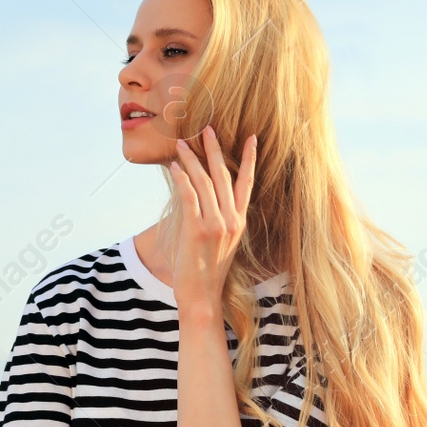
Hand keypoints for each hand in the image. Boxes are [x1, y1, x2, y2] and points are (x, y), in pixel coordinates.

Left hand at [169, 126, 255, 314]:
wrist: (202, 297)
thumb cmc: (206, 271)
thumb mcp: (220, 242)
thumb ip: (217, 218)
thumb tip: (203, 196)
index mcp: (239, 221)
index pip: (247, 183)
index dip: (249, 158)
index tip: (252, 137)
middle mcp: (232, 220)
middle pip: (224, 176)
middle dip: (215, 150)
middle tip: (207, 129)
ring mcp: (216, 224)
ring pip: (204, 182)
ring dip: (192, 160)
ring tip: (182, 144)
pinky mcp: (197, 230)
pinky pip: (189, 196)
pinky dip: (181, 178)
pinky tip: (174, 167)